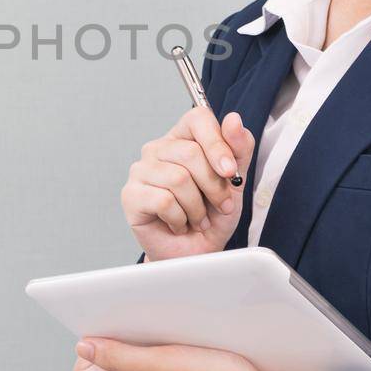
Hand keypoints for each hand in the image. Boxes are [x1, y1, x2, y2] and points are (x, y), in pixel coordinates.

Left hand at [71, 337, 336, 370]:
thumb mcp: (169, 365)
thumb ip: (123, 359)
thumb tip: (82, 349)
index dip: (90, 344)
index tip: (107, 320)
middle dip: (110, 344)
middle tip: (131, 319)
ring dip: (135, 350)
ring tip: (156, 328)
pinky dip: (157, 361)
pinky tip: (177, 346)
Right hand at [121, 105, 255, 260]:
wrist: (195, 252)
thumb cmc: (212, 215)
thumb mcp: (235, 182)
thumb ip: (239, 150)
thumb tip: (234, 120)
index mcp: (183, 138)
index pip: (197, 118)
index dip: (217, 143)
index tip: (231, 172)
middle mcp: (158, 149)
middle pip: (190, 153)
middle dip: (214, 186)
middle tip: (220, 206)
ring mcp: (141, 171)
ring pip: (178, 179)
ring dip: (197, 208)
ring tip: (197, 218)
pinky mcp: (131, 195)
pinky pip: (163, 201)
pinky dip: (180, 219)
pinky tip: (179, 223)